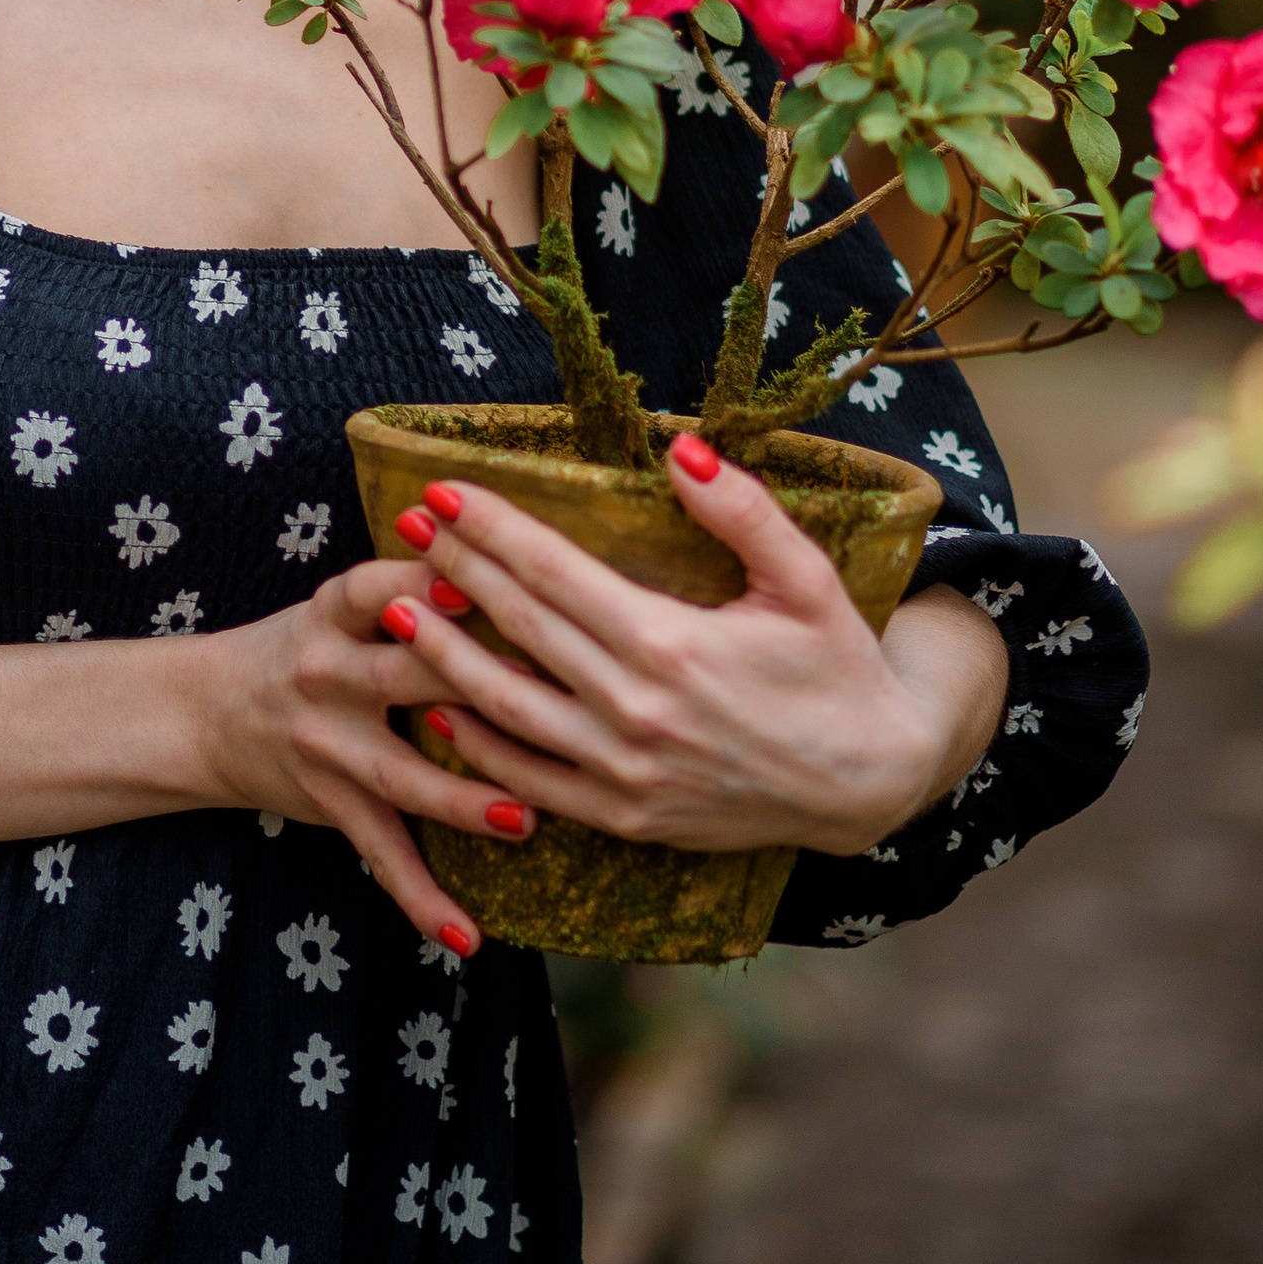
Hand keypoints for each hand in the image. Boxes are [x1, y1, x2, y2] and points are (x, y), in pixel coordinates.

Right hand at [199, 556, 541, 955]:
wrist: (206, 711)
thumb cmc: (305, 649)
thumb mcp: (341, 607)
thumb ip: (414, 592)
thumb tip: (521, 567)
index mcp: (333, 613)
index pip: (378, 588)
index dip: (425, 584)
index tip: (480, 583)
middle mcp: (325, 674)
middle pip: (403, 677)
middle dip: (476, 690)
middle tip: (556, 701)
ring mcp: (324, 744)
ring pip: (400, 775)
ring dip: (464, 801)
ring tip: (527, 819)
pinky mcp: (327, 803)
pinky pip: (378, 855)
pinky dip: (420, 898)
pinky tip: (466, 935)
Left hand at [396, 437, 1006, 860]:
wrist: (873, 783)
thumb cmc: (839, 668)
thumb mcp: (807, 580)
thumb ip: (743, 511)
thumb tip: (681, 445)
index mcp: (672, 643)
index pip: (555, 572)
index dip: (492, 527)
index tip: (441, 488)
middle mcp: (636, 711)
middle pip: (518, 626)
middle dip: (452, 568)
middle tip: (402, 522)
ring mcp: (624, 773)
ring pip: (505, 707)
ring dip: (441, 653)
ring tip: (389, 606)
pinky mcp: (625, 817)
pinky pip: (530, 781)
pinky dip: (478, 745)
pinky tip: (440, 708)